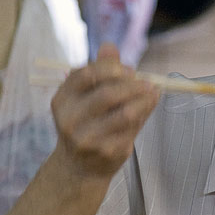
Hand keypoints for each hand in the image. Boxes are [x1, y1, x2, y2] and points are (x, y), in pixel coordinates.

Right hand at [51, 43, 159, 179]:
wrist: (79, 168)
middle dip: (133, 85)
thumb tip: (110, 46)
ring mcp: (88, 139)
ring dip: (144, 99)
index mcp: (62, 100)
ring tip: (152, 92)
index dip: (112, 68)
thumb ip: (98, 72)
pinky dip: (144, 114)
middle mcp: (70, 120)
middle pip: (108, 94)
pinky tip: (149, 107)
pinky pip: (132, 129)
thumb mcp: (84, 98)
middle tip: (147, 82)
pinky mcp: (107, 152)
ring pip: (125, 113)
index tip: (129, 70)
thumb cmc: (85, 125)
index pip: (88, 75)